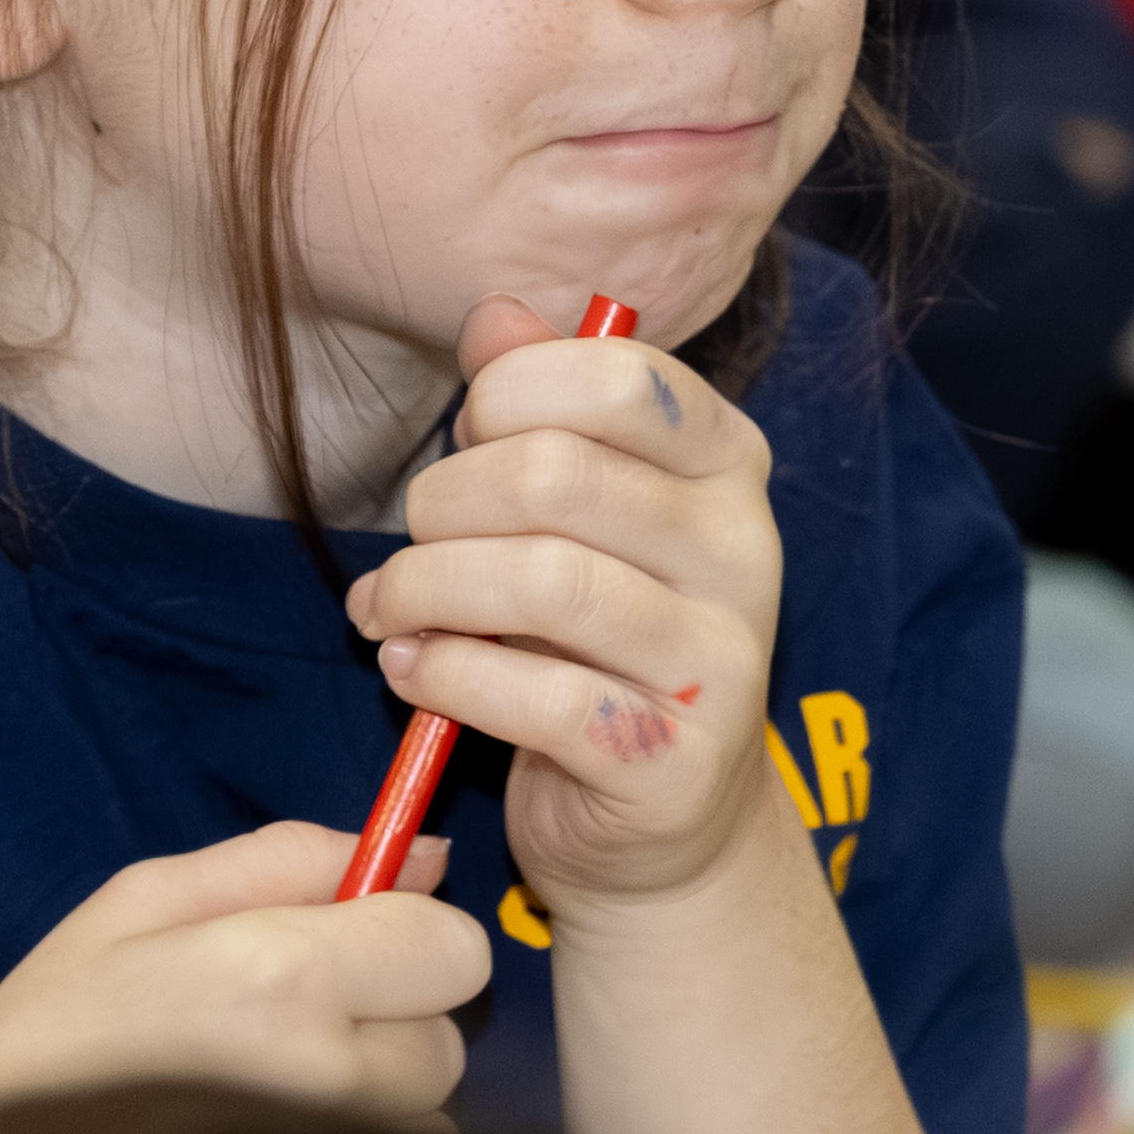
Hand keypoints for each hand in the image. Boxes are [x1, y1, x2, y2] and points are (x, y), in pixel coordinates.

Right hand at [0, 822, 487, 1133]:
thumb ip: (289, 860)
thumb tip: (425, 852)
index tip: (349, 945)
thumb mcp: (144, 901)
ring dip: (375, 1091)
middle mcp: (325, 1074)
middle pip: (448, 1035)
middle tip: (288, 1019)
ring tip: (265, 1083)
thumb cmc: (56, 1030)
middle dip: (392, 1017)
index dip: (408, 937)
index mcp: (280, 973)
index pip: (453, 947)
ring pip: (428, 1110)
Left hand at [349, 296, 786, 915]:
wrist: (666, 819)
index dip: (506, 397)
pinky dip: (444, 678)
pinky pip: (534, 696)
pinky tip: (413, 673)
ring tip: (390, 612)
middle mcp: (743, 551)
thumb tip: (492, 314)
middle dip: (442, 505)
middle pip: (554, 475)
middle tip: (413, 545)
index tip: (468, 443)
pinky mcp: (671, 762)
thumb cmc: (596, 638)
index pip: (614, 376)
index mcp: (726, 463)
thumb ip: (539, 404)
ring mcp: (718, 661)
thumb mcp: (576, 509)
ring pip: (542, 583)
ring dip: (425, 591)